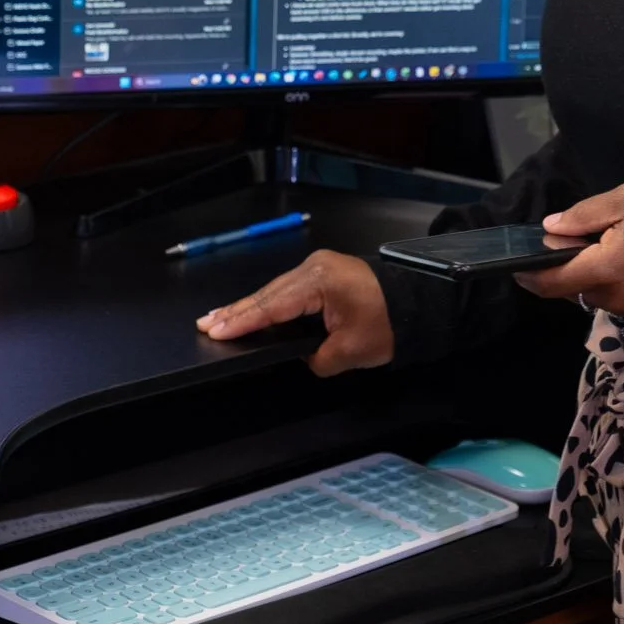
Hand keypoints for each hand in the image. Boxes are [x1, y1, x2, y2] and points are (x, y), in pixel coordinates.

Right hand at [196, 250, 392, 376]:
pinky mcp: (323, 273)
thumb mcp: (349, 351)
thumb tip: (301, 354)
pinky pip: (288, 290)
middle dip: (236, 311)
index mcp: (319, 281)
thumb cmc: (387, 325)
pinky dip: (268, 303)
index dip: (243, 321)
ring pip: (275, 291)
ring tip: (218, 319)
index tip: (215, 330)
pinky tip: (250, 312)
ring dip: (249, 307)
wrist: (419, 302)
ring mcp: (318, 267)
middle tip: (204, 324)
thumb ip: (315, 357)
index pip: (273, 305)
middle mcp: (314, 267)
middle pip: (267, 294)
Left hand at [514, 184, 623, 318]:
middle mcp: (614, 298)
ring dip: (587, 278)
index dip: (530, 276)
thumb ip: (582, 216)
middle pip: (572, 290)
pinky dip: (608, 284)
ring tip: (600, 249)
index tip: (517, 267)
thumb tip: (550, 228)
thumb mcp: (621, 202)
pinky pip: (614, 299)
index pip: (552, 282)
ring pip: (593, 295)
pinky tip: (622, 263)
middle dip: (562, 272)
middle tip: (570, 243)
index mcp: (603, 270)